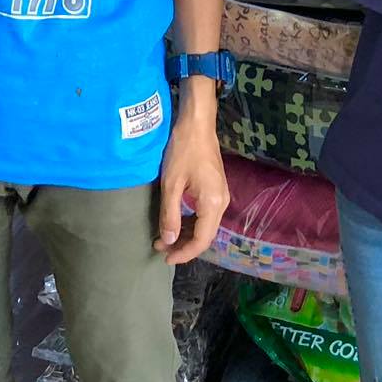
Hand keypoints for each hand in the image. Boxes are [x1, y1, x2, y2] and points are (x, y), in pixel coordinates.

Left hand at [155, 88, 226, 265]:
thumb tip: (168, 240)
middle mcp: (221, 203)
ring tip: (163, 237)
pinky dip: (190, 221)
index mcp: (213, 204)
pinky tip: (175, 221)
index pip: (201, 240)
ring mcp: (220, 195)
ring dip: (185, 233)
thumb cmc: (182, 151)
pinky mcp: (215, 189)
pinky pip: (204, 214)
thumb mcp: (171, 184)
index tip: (165, 258)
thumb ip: (170, 214)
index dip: (184, 253)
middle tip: (159, 247)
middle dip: (182, 245)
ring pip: (204, 225)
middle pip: (205, 235)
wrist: (197, 123)